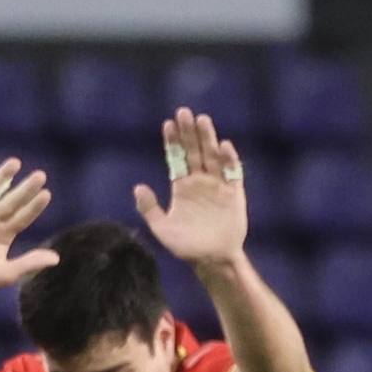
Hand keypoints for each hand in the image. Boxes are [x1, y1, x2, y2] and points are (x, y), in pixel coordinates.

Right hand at [0, 157, 56, 301]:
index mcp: (4, 235)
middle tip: (41, 175)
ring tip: (15, 163)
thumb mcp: (5, 274)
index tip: (46, 194)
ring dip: (2, 178)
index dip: (34, 206)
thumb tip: (57, 258)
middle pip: (12, 200)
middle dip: (25, 188)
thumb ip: (29, 263)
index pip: (23, 216)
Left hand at [133, 108, 248, 266]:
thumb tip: (137, 187)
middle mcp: (200, 182)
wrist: (212, 260)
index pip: (177, 158)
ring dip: (208, 138)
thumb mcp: (162, 229)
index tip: (167, 124)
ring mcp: (217, 185)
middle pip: (194, 151)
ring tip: (201, 120)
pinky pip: (232, 173)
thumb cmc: (186, 247)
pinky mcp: (234, 193)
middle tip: (183, 111)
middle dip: (189, 132)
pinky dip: (229, 159)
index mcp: (182, 187)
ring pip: (212, 156)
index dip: (173, 141)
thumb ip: (149, 209)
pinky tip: (223, 146)